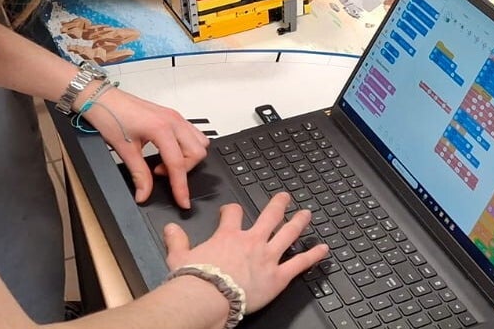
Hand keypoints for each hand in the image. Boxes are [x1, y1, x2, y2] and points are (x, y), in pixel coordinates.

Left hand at [84, 89, 208, 208]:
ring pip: (199, 141)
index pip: (178, 164)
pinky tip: (167, 152)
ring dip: (188, 157)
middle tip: (160, 174)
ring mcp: (173, 116)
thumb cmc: (109, 115)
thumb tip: (144, 193)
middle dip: (184, 170)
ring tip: (165, 163)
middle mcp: (172, 120)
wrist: (100, 97)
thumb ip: (138, 174)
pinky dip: (186, 147)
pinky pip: (192, 132)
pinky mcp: (171, 115)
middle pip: (196, 153)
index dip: (181, 187)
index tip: (183, 201)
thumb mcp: (124, 149)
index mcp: (161, 128)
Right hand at [164, 192, 327, 312]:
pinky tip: (323, 249)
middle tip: (285, 197)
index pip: (234, 214)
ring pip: (288, 234)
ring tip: (306, 214)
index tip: (233, 210)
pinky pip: (299, 263)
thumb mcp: (179, 256)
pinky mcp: (278, 276)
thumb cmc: (195, 279)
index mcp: (228, 236)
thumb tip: (170, 229)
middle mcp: (251, 241)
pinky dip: (312, 255)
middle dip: (278, 205)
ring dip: (298, 223)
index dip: (233, 210)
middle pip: (269, 216)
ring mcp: (267, 257)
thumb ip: (176, 240)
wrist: (207, 296)